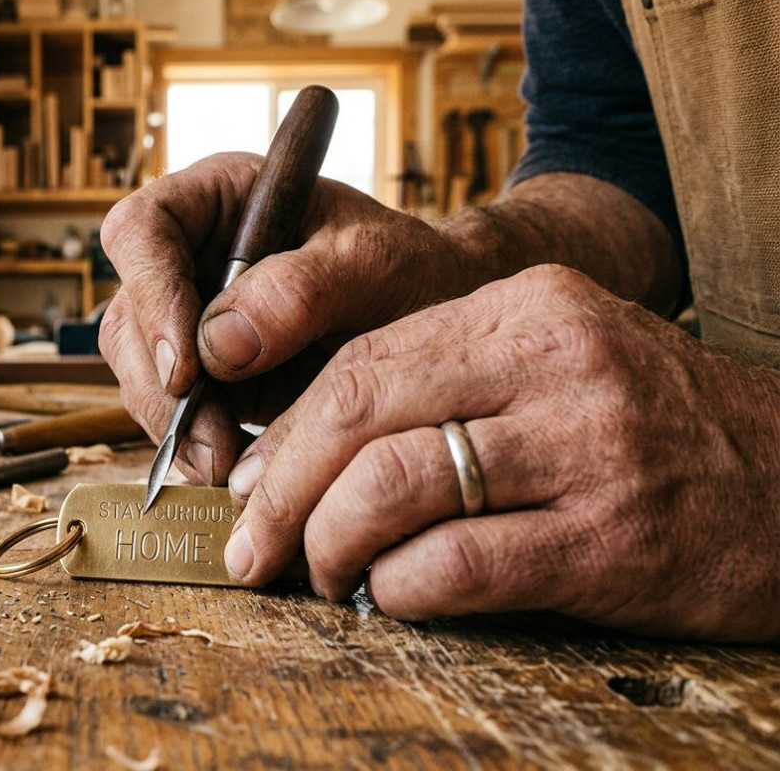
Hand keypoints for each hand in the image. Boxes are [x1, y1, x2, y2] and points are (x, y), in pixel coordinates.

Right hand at [99, 153, 467, 484]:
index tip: (186, 365)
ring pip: (139, 371)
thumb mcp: (373, 265)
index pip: (141, 230)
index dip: (150, 294)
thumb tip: (216, 343)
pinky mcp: (204, 374)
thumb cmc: (411, 269)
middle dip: (159, 384)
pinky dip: (190, 443)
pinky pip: (170, 410)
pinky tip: (229, 467)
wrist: (438, 318)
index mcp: (218, 198)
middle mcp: (189, 255)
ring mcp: (190, 317)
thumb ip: (300, 291)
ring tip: (224, 464)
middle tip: (208, 442)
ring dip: (171, 424)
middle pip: (128, 315)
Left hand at [227, 264, 779, 641]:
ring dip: (329, 545)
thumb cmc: (656, 429)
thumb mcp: (561, 364)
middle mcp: (555, 362)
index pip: (362, 360)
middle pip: (357, 414)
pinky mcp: (612, 540)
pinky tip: (396, 597)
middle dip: (280, 491)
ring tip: (325, 576)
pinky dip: (400, 590)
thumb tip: (308, 448)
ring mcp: (588, 448)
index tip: (250, 482)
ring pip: (390, 488)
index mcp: (529, 307)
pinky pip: (457, 566)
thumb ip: (448, 384)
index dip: (285, 432)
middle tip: (253, 545)